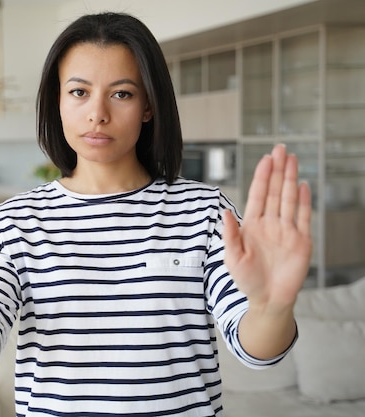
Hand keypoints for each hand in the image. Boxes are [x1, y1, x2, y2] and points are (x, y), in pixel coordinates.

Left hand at [223, 144, 311, 312]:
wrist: (268, 299)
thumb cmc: (246, 280)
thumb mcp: (232, 258)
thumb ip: (229, 235)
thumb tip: (224, 212)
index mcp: (252, 225)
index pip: (258, 195)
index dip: (262, 176)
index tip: (266, 159)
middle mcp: (270, 224)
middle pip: (275, 191)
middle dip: (277, 170)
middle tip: (280, 149)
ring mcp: (286, 231)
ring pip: (289, 199)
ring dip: (290, 179)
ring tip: (292, 159)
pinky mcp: (301, 241)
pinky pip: (303, 217)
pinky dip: (303, 201)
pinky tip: (303, 185)